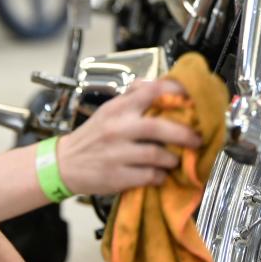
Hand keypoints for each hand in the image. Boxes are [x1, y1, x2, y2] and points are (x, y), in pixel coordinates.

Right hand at [57, 78, 201, 194]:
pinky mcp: (117, 176)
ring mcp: (117, 154)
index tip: (192, 97)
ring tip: (175, 159)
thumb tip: (160, 85)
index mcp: (118, 109)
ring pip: (157, 155)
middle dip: (184, 134)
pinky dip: (160, 176)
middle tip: (197, 139)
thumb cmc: (91, 136)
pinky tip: (161, 174)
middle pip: (158, 127)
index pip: (150, 92)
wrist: (63, 164)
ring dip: (172, 158)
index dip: (175, 92)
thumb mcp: (108, 110)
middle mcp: (118, 129)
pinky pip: (149, 176)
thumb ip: (133, 98)